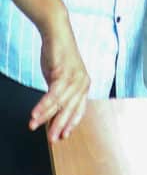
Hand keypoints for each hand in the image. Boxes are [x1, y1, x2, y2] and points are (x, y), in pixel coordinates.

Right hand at [30, 16, 89, 139]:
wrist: (57, 35)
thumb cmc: (57, 58)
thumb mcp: (58, 79)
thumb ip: (58, 95)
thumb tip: (51, 112)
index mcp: (84, 86)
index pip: (79, 110)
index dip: (70, 124)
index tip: (63, 136)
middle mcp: (83, 83)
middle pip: (71, 110)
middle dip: (60, 126)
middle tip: (51, 140)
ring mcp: (76, 78)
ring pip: (60, 103)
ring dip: (46, 117)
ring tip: (35, 126)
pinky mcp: (65, 72)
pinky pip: (53, 93)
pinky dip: (43, 105)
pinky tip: (36, 113)